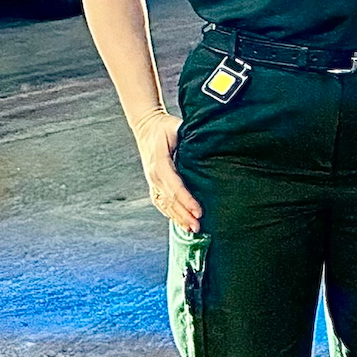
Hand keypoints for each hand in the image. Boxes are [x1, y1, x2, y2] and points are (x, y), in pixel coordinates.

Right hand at [134, 111, 200, 232]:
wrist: (147, 126)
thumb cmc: (166, 126)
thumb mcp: (177, 128)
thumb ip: (190, 138)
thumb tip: (209, 146)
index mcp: (160, 163)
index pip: (175, 186)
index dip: (187, 200)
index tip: (199, 211)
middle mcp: (154, 175)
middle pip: (170, 199)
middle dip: (184, 215)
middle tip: (198, 227)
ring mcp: (152, 180)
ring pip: (164, 204)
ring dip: (177, 218)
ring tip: (191, 230)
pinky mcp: (153, 183)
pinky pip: (160, 202)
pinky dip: (169, 213)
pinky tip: (179, 223)